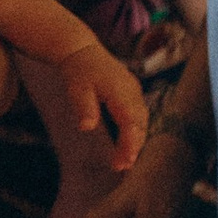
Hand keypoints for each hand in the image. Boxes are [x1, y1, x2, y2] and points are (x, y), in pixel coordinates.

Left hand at [54, 40, 148, 171]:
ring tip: (123, 162)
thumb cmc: (78, 71)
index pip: (130, 123)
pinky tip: (126, 145)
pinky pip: (139, 116)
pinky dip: (135, 132)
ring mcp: (134, 92)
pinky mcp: (132, 93)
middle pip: (140, 125)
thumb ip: (83, 107)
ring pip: (142, 122)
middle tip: (121, 167)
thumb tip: (86, 127)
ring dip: (135, 141)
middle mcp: (132, 91)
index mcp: (120, 91)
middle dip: (133, 147)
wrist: (81, 51)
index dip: (129, 144)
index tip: (123, 162)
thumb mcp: (76, 89)